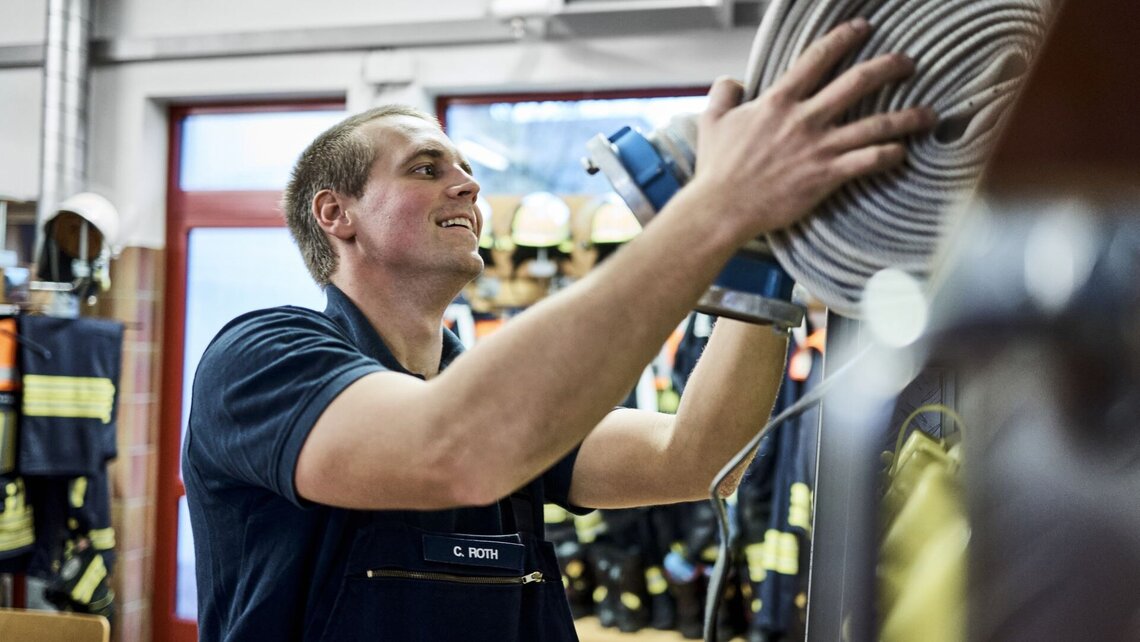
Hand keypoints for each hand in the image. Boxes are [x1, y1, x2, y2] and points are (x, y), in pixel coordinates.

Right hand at [692, 18, 937, 237]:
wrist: (721, 207)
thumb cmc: (717, 167)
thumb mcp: (712, 121)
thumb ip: (724, 93)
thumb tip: (733, 81)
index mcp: (778, 101)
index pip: (818, 57)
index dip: (844, 37)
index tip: (863, 27)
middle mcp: (804, 119)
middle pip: (858, 82)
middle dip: (889, 67)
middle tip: (909, 63)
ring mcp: (818, 148)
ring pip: (875, 124)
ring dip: (907, 117)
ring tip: (929, 114)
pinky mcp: (826, 176)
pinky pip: (868, 161)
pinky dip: (889, 155)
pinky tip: (902, 153)